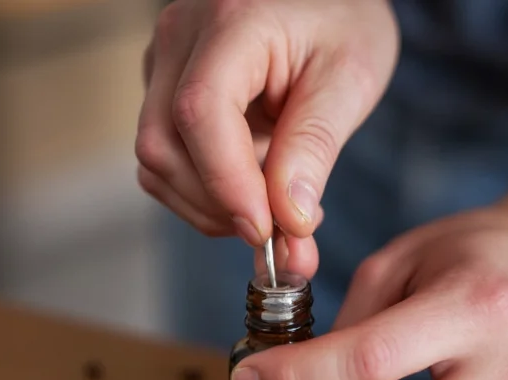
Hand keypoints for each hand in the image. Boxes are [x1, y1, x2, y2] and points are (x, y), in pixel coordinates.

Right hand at [135, 0, 397, 277]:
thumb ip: (314, 148)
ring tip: (276, 198)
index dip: (226, 183)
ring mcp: (162, 64)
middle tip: (281, 228)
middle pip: (163, 145)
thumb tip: (289, 221)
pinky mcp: (162, 90)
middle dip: (218, 203)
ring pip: (157, 161)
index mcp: (230, 21)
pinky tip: (251, 185)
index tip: (265, 230)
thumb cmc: (342, 22)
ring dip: (211, 203)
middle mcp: (180, 38)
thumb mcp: (350, 79)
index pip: (200, 112)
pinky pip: (165, 159)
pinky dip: (203, 191)